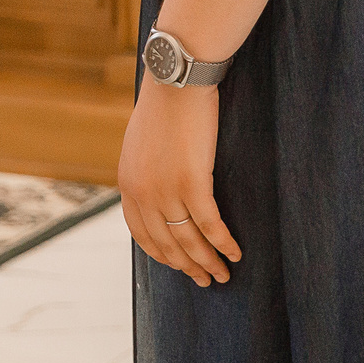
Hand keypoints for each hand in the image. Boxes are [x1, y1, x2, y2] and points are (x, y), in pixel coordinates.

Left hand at [117, 79, 240, 287]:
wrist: (175, 82)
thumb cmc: (163, 107)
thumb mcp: (140, 144)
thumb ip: (144, 172)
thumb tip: (157, 193)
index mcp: (127, 184)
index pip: (142, 234)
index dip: (162, 255)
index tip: (178, 265)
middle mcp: (143, 193)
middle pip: (167, 244)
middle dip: (188, 266)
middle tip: (206, 280)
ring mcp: (166, 190)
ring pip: (189, 240)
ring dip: (208, 262)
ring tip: (223, 275)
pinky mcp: (193, 183)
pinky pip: (211, 225)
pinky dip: (224, 243)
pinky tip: (236, 253)